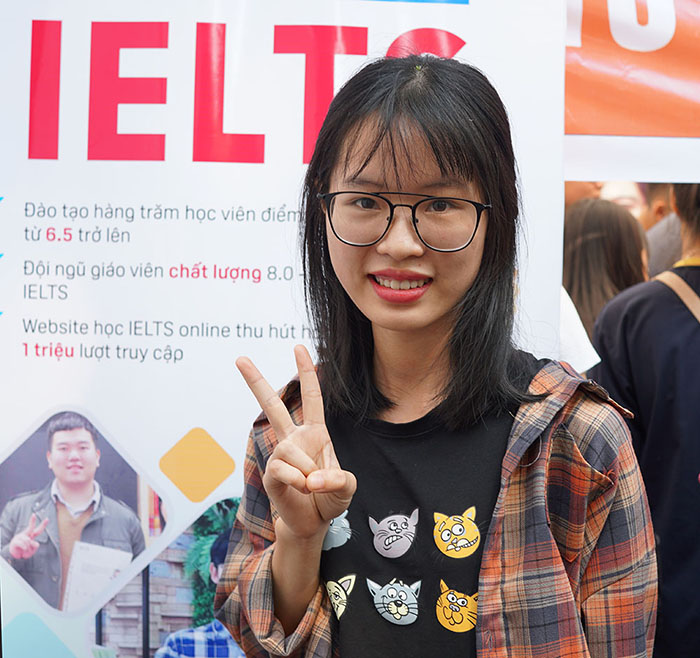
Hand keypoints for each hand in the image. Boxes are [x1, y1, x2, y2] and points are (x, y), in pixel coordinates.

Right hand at [8, 513, 48, 558]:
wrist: (14, 555)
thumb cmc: (24, 551)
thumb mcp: (32, 550)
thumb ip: (34, 546)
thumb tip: (30, 541)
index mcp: (31, 536)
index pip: (38, 530)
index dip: (43, 525)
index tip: (47, 518)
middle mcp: (26, 534)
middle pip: (30, 527)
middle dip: (32, 521)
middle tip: (34, 514)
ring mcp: (20, 537)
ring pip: (28, 541)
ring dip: (28, 548)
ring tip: (25, 550)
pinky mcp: (15, 541)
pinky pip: (23, 545)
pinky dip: (25, 549)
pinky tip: (23, 549)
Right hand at [236, 345, 356, 541]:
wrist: (313, 522)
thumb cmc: (330, 498)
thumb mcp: (347, 487)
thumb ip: (339, 480)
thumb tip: (311, 478)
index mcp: (314, 433)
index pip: (311, 398)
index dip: (306, 372)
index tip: (299, 347)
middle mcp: (294, 439)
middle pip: (273, 406)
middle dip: (256, 381)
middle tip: (240, 358)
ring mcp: (280, 456)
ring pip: (291, 452)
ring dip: (309, 472)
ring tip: (313, 486)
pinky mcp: (271, 474)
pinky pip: (285, 471)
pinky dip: (300, 482)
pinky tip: (302, 490)